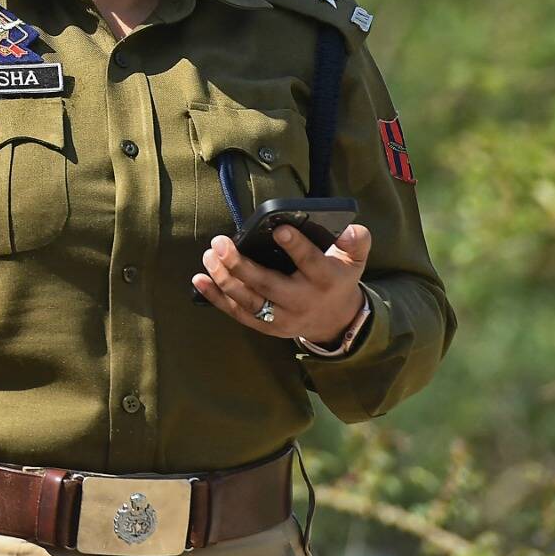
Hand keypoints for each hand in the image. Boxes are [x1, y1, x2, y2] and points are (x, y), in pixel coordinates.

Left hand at [191, 223, 371, 344]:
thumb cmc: (338, 279)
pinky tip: (199, 280)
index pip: (310, 262)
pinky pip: (238, 314)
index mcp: (325, 280)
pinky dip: (216, 299)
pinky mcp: (266, 327)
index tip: (278, 229)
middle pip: (268, 285)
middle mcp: (302, 301)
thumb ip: (355, 242)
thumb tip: (350, 228)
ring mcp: (282, 318)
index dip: (295, 246)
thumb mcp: (354, 260)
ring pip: (249, 301)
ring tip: (209, 256)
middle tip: (220, 242)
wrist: (335, 322)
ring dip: (225, 280)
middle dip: (241, 265)